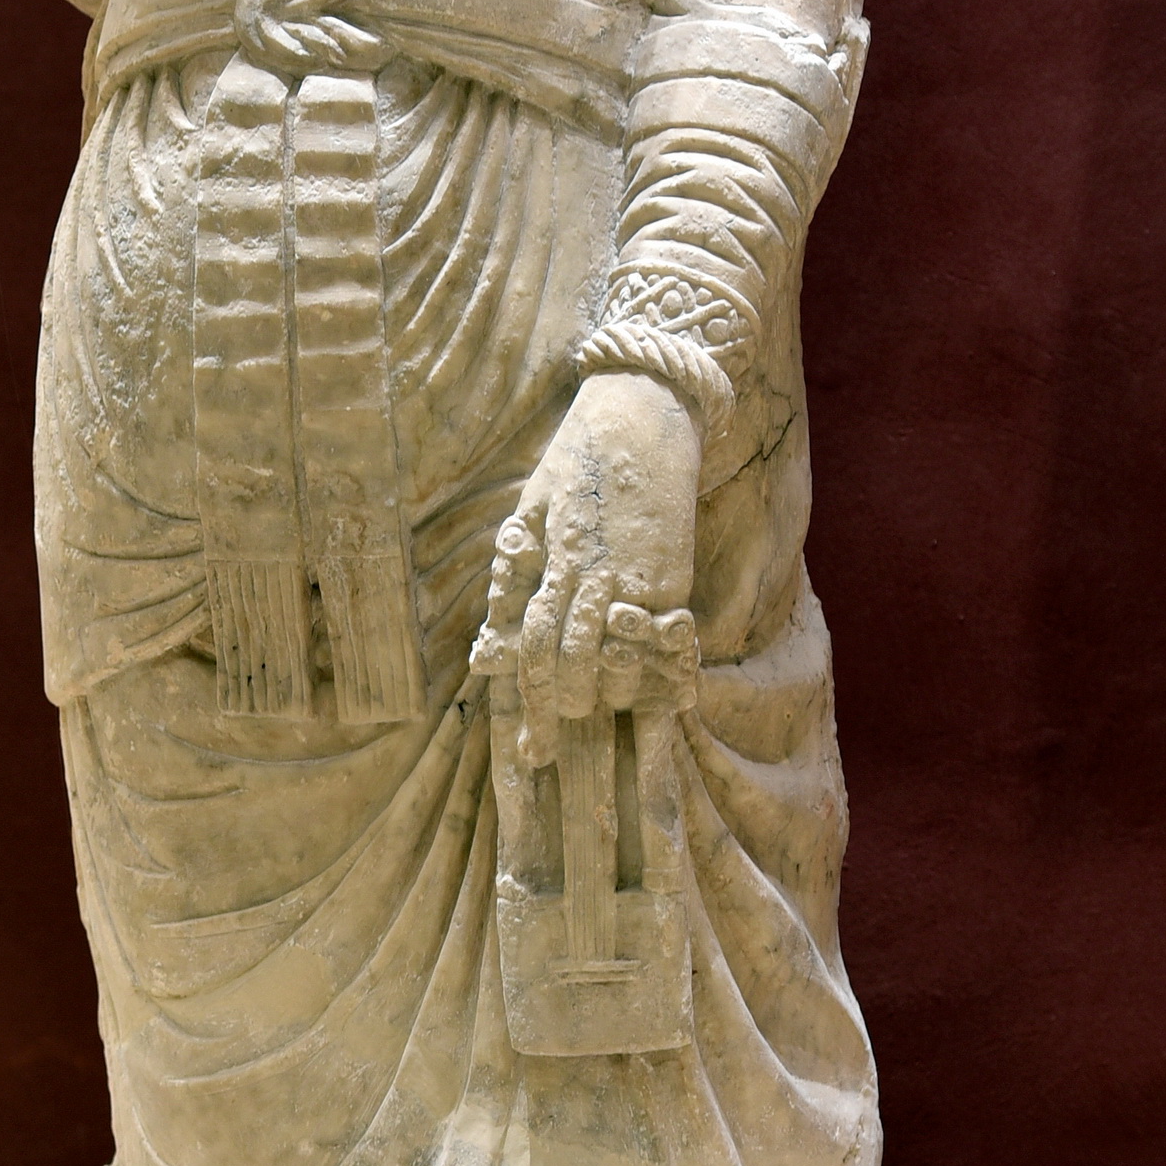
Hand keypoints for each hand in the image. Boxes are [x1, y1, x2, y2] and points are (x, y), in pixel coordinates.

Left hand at [486, 373, 700, 759]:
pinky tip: (648, 692)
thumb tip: (489, 644)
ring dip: (610, 695)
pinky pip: (662, 646)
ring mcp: (643, 579)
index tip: (532, 748)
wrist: (646, 416)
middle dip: (567, 705)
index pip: (538, 646)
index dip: (533, 700)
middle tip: (559, 727)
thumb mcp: (529, 510)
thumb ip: (514, 575)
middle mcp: (600, 575)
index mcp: (557, 559)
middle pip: (577, 666)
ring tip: (598, 704)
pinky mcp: (676, 578)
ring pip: (624, 666)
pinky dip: (654, 676)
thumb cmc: (576, 461)